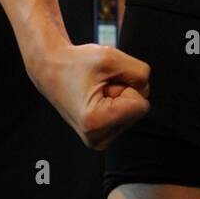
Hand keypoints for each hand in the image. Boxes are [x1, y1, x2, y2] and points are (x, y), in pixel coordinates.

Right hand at [30, 42, 150, 149]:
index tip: (103, 82)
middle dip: (123, 91)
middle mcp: (96, 139)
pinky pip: (126, 115)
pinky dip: (116, 102)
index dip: (127, 86)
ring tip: (96, 90)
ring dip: (119, 96)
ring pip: (133, 112)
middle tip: (98, 85)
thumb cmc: (78, 63)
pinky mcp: (101, 137)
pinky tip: (96, 97)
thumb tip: (146, 91)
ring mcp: (99, 141)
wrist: (52, 69)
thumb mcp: (112, 57)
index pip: (142, 105)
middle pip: (138, 110)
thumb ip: (140, 73)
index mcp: (96, 122)